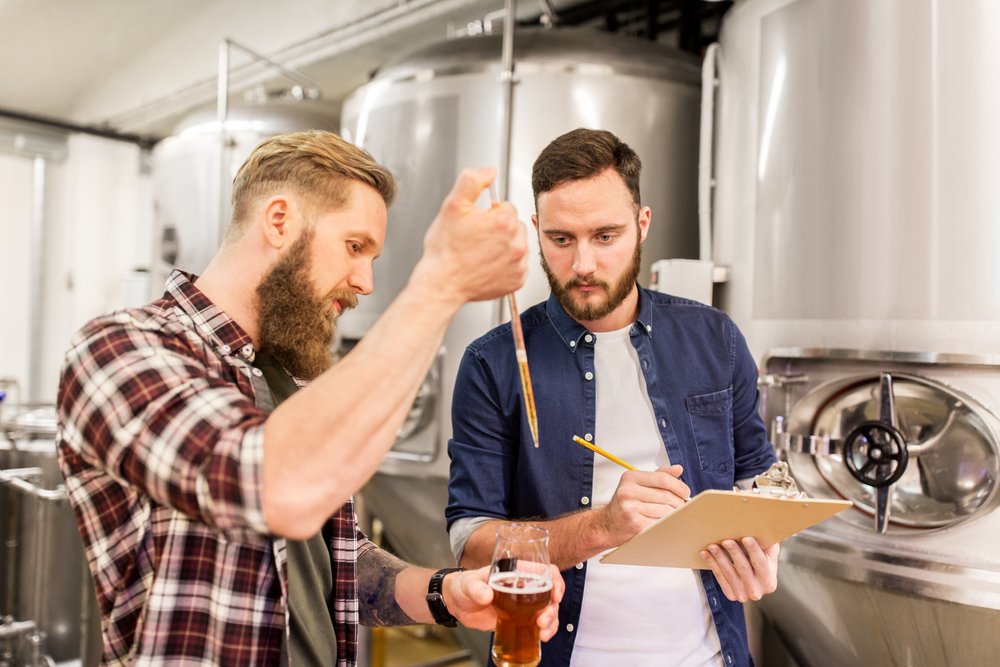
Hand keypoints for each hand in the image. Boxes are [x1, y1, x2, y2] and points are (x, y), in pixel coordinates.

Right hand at [414, 167, 527, 304]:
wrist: (442, 283)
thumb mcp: (452, 205)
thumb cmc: (445, 248)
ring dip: (505, 246)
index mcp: (504, 221)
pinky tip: (488, 266)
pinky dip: (506, 266)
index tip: (476, 225)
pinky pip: (518, 266)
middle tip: (477, 240)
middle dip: (499, 229)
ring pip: (517, 244)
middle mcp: (516, 243)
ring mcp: (518, 264)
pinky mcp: (518, 280)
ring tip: (482, 253)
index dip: (489, 214)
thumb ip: (472, 181)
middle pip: (514, 225)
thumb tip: (490, 170)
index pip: (506, 207)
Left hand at [442, 564, 564, 640]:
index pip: (545, 571)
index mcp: (517, 572)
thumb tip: (486, 595)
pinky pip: (538, 624)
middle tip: (543, 621)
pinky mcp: (519, 618)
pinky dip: (544, 631)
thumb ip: (476, 588)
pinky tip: (541, 637)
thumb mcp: (468, 584)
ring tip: (543, 633)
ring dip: (551, 622)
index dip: (555, 581)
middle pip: (550, 594)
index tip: (555, 595)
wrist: (457, 604)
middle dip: (552, 609)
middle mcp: (524, 586)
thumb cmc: (464, 586)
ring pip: (548, 610)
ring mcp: (523, 604)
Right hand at [596, 464, 689, 545]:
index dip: (679, 486)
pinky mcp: (635, 524)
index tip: (685, 492)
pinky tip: (665, 522)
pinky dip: (667, 523)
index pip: (663, 479)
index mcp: (630, 478)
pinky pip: (660, 523)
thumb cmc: (624, 504)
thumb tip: (678, 469)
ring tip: (672, 514)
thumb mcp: (637, 484)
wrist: (606, 525)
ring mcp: (630, 508)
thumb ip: (658, 476)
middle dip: (679, 502)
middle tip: (681, 505)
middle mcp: (628, 491)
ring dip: (674, 514)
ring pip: (666, 510)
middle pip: (667, 496)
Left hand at [700, 537, 779, 601]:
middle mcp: (756, 591)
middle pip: (743, 568)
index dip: (753, 550)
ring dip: (719, 557)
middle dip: (734, 553)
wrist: (754, 583)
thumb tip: (763, 527)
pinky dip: (712, 564)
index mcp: (769, 582)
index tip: (746, 538)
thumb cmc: (761, 564)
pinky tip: (705, 553)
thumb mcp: (769, 556)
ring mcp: (742, 595)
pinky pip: (719, 577)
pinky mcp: (730, 594)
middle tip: (726, 541)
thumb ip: (768, 546)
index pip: (760, 563)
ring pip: (728, 573)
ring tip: (712, 546)